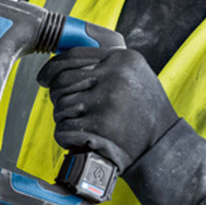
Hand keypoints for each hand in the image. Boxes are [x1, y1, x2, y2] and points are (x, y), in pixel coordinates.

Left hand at [36, 47, 178, 170]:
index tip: (43, 78)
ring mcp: (106, 101)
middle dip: (57, 96)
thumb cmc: (146, 114)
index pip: (73, 56)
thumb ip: (107, 66)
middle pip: (62, 81)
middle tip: (66, 108)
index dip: (52, 68)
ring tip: (83, 127)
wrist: (162, 148)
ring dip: (64, 119)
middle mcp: (114, 76)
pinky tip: (80, 140)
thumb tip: (62, 63)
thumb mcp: (136, 77)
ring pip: (60, 106)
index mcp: (123, 60)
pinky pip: (63, 129)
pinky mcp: (98, 126)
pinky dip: (66, 137)